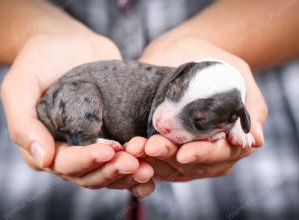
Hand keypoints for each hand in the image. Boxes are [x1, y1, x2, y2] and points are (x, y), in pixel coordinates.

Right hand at [0, 32, 153, 194]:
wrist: (68, 43)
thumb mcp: (20, 86)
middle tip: (134, 162)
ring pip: (111, 171)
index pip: (66, 165)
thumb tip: (42, 159)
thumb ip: (24, 124)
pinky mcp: (114, 134)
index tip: (108, 151)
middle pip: (91, 174)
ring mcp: (94, 144)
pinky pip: (126, 158)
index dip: (86, 161)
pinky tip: (152, 174)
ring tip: (148, 167)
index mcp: (47, 145)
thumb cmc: (39, 61)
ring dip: (129, 174)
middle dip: (113, 170)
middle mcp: (71, 151)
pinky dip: (138, 169)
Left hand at [134, 35, 266, 180]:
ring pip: (172, 167)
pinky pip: (155, 161)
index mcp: (231, 139)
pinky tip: (131, 151)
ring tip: (135, 148)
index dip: (203, 155)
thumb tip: (258, 139)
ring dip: (153, 161)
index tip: (184, 153)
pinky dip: (143, 159)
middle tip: (151, 146)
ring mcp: (187, 152)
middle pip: (192, 165)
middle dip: (171, 157)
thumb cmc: (213, 60)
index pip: (220, 155)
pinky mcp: (165, 148)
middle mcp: (210, 151)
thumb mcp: (237, 74)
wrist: (183, 51)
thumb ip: (250, 105)